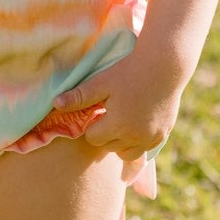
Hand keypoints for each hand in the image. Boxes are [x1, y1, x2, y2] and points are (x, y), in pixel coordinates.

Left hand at [53, 53, 181, 162]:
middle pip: (110, 147)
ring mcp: (151, 137)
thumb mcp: (101, 82)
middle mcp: (135, 136)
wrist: (164, 65)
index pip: (93, 139)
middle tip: (109, 114)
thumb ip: (79, 96)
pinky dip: (138, 142)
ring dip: (121, 143)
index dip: (92, 127)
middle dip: (106, 135)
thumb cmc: (129, 71)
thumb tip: (55, 104)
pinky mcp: (163, 135)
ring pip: (128, 154)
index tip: (98, 112)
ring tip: (121, 122)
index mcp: (117, 125)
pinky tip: (136, 125)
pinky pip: (145, 149)